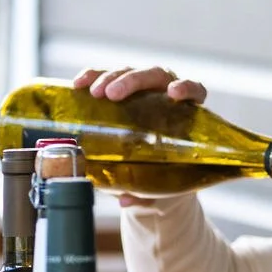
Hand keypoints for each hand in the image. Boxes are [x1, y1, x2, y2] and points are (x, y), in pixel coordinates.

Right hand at [73, 67, 205, 205]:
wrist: (148, 166)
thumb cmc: (163, 172)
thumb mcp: (162, 183)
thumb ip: (150, 192)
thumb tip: (127, 200)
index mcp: (187, 111)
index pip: (195, 90)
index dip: (186, 88)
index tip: (173, 93)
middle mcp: (165, 92)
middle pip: (154, 76)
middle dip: (132, 81)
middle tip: (112, 95)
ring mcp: (141, 87)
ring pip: (128, 72)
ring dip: (109, 77)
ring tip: (92, 93)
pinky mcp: (117, 86)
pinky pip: (104, 75)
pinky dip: (91, 76)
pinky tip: (77, 85)